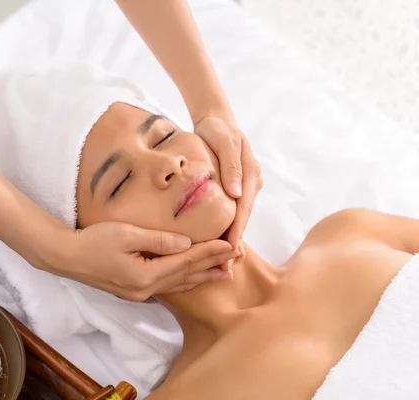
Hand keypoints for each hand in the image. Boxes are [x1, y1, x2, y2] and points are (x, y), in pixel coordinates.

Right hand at [64, 222, 239, 300]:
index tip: (231, 245)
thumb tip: (186, 242)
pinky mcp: (133, 289)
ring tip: (223, 273)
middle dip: (212, 266)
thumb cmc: (93, 241)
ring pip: (179, 284)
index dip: (210, 252)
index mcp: (145, 276)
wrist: (66, 257)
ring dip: (201, 277)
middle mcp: (146, 289)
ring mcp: (139, 292)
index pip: (186, 262)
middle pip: (186, 276)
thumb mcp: (126, 234)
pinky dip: (184, 281)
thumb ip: (158, 239)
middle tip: (236, 259)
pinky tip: (191, 279)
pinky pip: (168, 286)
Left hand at [194, 115, 262, 262]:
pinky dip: (227, 224)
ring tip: (223, 259)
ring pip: (239, 214)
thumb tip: (237, 194)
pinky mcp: (235, 186)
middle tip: (226, 264)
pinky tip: (219, 240)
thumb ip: (231, 167)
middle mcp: (251, 182)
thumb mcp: (225, 142)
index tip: (230, 247)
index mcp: (251, 174)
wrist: (216, 119)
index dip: (237, 229)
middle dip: (235, 239)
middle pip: (243, 215)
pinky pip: (232, 208)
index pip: (244, 207)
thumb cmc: (218, 130)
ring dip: (232, 235)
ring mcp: (245, 185)